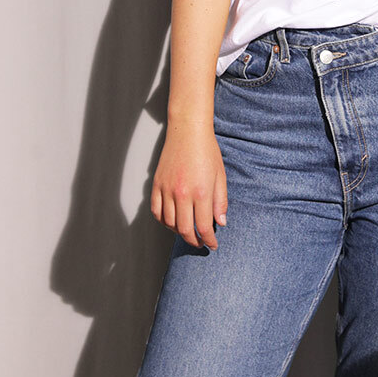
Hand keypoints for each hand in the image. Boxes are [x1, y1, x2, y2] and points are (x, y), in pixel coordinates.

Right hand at [150, 123, 227, 249]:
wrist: (188, 131)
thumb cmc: (207, 151)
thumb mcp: (221, 176)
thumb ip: (220, 201)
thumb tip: (221, 223)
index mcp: (201, 192)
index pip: (204, 226)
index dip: (209, 240)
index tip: (213, 245)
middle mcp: (182, 193)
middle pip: (185, 229)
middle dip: (194, 241)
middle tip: (201, 243)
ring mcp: (167, 189)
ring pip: (169, 223)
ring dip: (179, 232)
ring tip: (188, 232)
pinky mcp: (157, 185)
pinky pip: (156, 211)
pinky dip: (164, 221)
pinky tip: (172, 222)